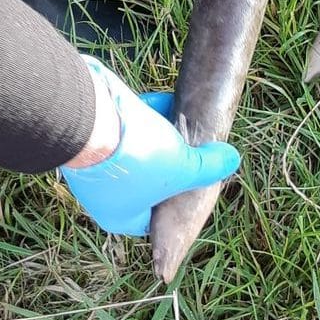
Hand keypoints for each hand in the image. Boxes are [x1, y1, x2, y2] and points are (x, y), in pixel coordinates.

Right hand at [60, 56, 239, 235]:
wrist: (89, 118)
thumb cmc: (135, 157)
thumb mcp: (183, 167)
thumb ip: (208, 167)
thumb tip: (231, 161)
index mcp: (121, 215)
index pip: (155, 216)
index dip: (176, 198)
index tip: (191, 177)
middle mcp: (102, 194)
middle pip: (147, 179)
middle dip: (167, 158)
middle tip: (186, 145)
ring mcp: (92, 163)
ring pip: (133, 149)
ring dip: (154, 133)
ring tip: (177, 119)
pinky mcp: (88, 133)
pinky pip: (122, 126)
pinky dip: (140, 116)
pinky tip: (160, 103)